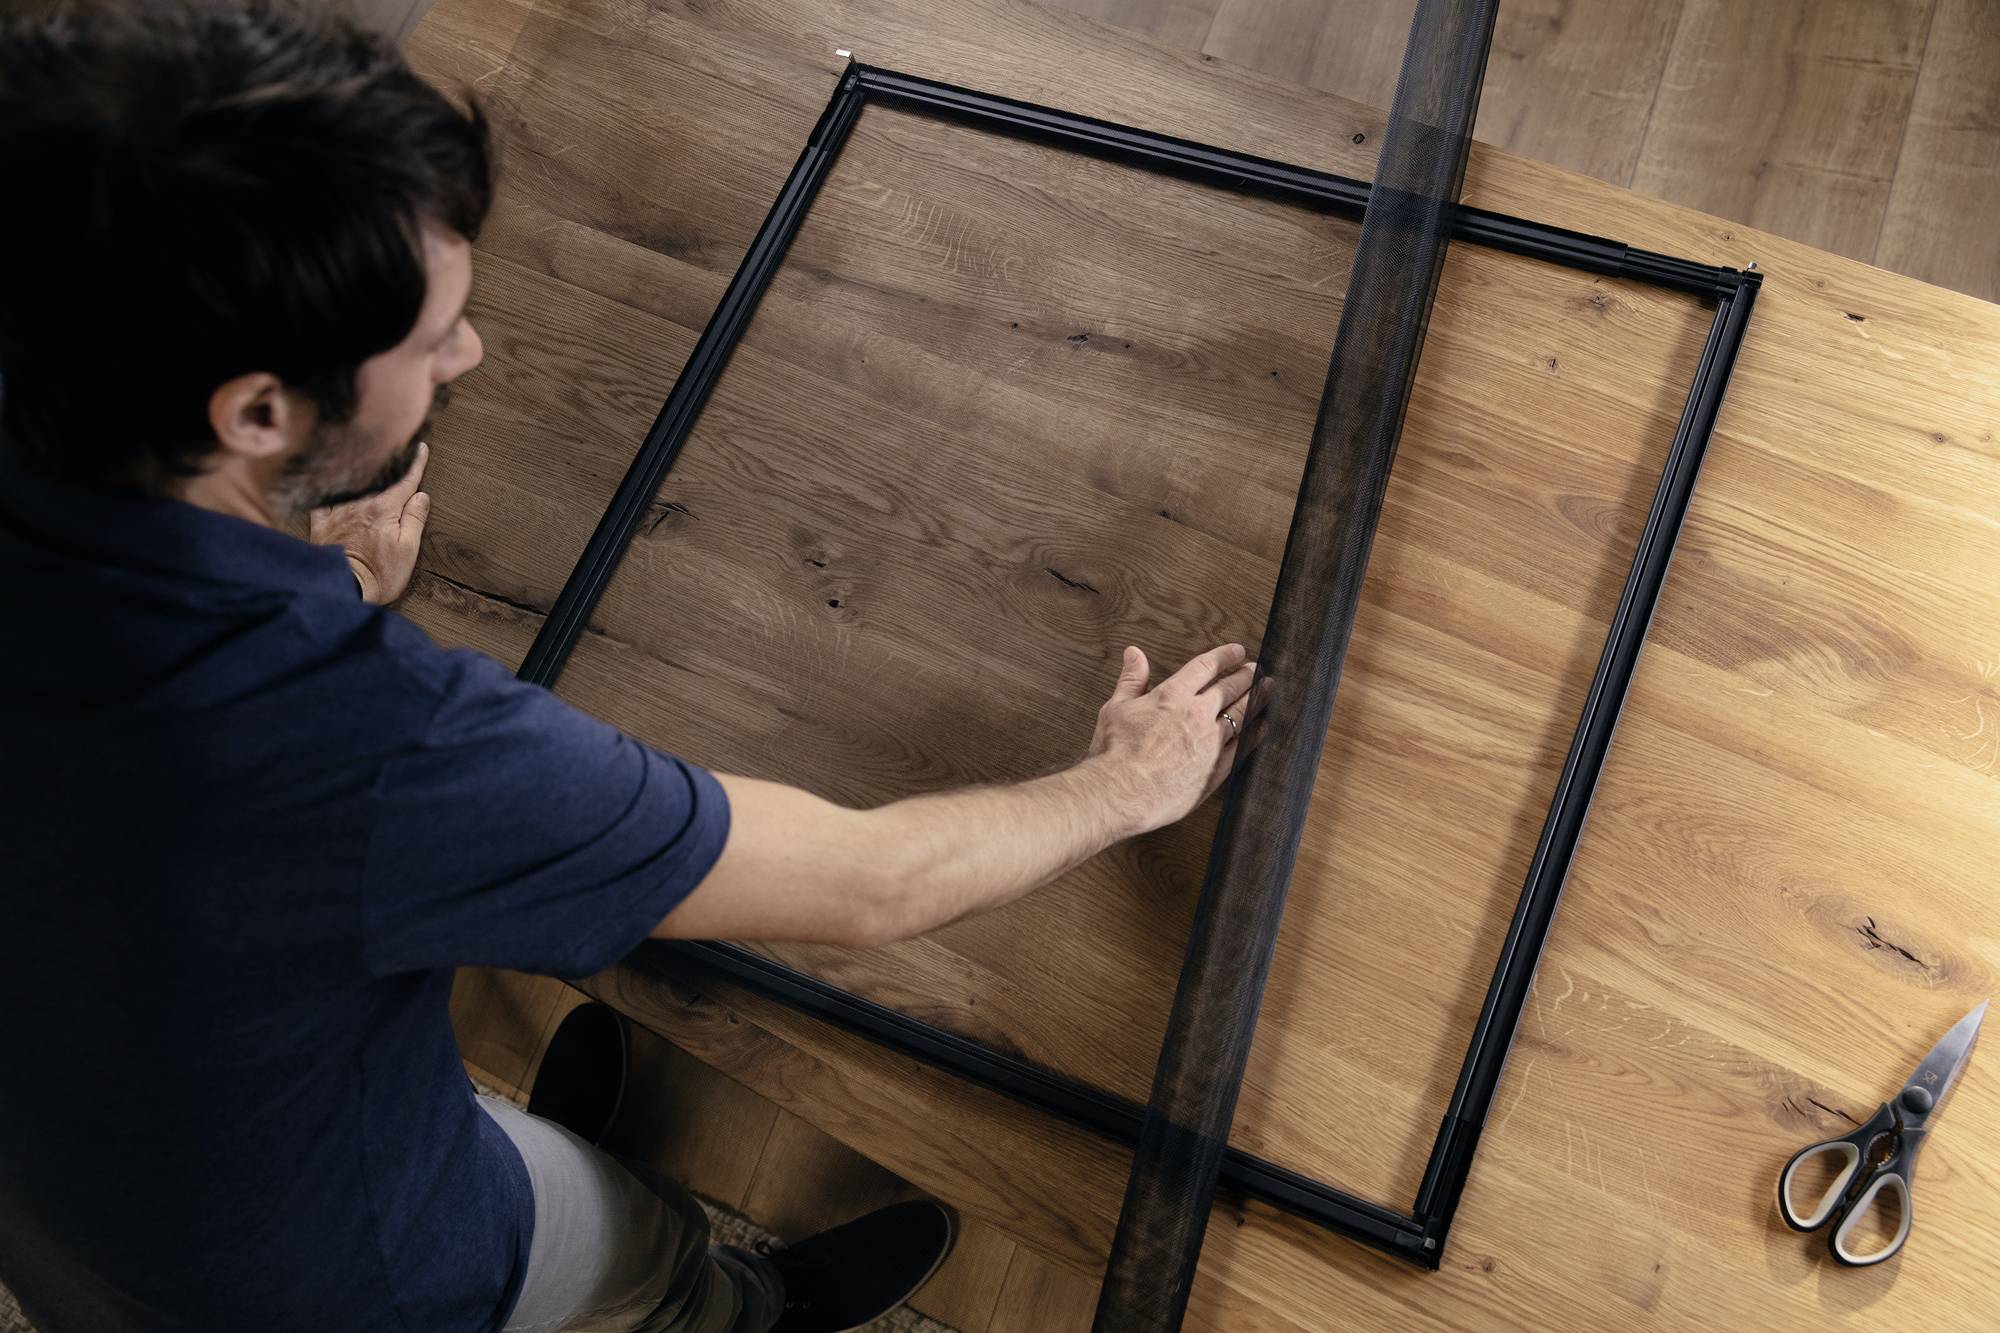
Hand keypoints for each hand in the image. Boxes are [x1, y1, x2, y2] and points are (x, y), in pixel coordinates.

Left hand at [308, 442, 431, 604]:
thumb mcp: (409, 550)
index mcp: (384, 509)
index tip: (421, 448)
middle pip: (378, 480)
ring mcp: (339, 512)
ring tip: (368, 463)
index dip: (416, 464)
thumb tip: (421, 496)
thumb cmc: (380, 574)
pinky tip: (332, 481)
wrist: (341, 590)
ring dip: (363, 473)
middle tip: (395, 451)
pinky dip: (332, 487)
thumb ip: (414, 519)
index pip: (405, 481)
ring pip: (353, 484)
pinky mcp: (321, 524)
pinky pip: (325, 498)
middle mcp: (360, 504)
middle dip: (388, 465)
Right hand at [1085, 642, 1255, 834]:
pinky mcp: (1217, 768)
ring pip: (1242, 713)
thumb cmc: (1115, 752)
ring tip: (1268, 688)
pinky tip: (1262, 726)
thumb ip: (1131, 679)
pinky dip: (1255, 733)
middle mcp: (1197, 714)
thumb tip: (1134, 653)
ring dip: (1257, 698)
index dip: (1225, 656)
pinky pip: (1243, 746)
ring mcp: (1211, 741)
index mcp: (1173, 695)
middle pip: (1230, 688)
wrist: (1124, 791)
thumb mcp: (1116, 708)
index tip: (1238, 652)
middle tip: (1256, 669)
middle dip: (1245, 675)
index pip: (1205, 667)